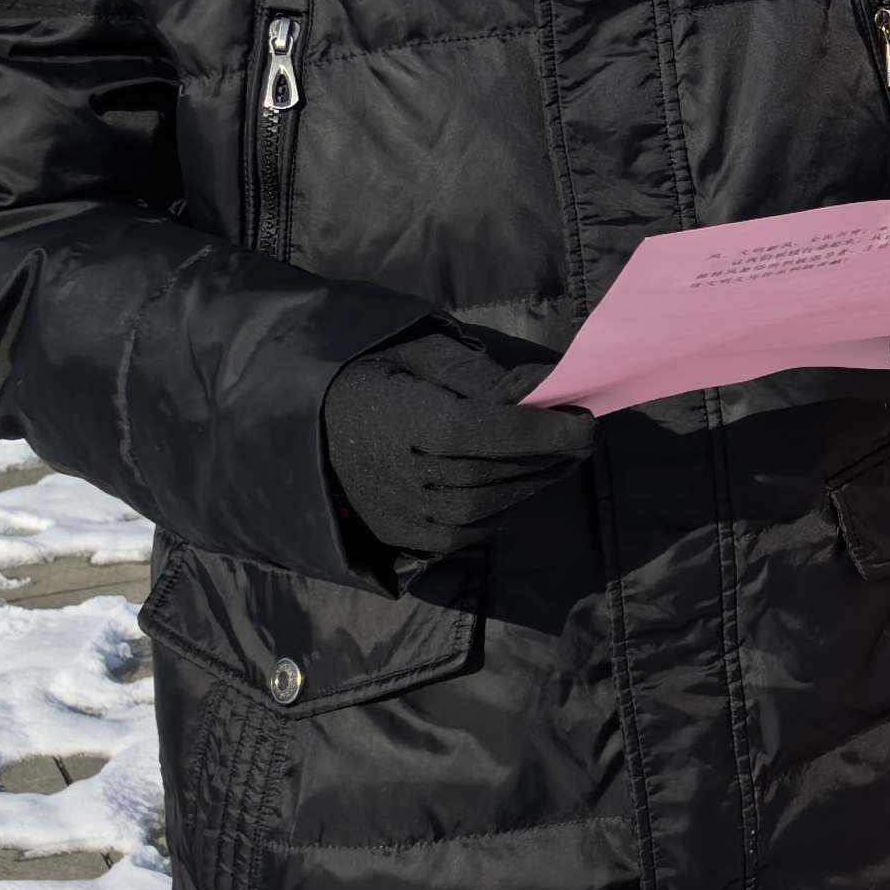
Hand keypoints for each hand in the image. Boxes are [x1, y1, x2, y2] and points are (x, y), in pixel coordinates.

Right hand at [322, 320, 599, 561]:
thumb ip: (482, 375)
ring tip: (558, 458)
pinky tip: (516, 484)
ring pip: (491, 509)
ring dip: (533, 484)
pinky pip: (469, 533)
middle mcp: (407, 476)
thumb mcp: (419, 353)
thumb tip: (543, 389)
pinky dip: (503, 510)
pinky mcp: (403, 536)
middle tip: (583, 436)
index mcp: (410, 422)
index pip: (494, 432)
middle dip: (551, 457)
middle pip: (499, 473)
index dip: (548, 431)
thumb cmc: (368, 374)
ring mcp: (403, 514)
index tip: (589, 423)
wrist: (301, 424)